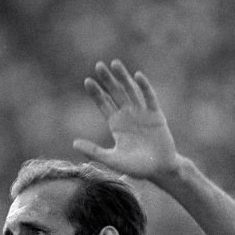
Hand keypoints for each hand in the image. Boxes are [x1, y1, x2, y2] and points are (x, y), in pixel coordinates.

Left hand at [73, 60, 179, 180]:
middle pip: (116, 93)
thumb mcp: (113, 160)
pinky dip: (144, 87)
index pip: (104, 104)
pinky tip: (137, 76)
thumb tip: (74, 143)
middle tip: (99, 65)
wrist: (160, 170)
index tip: (88, 81)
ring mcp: (142, 113)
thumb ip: (94, 152)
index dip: (96, 92)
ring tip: (115, 63)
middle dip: (108, 79)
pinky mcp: (156, 115)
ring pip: (131, 91)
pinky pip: (150, 98)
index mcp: (117, 124)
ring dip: (124, 77)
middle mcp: (128, 115)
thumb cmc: (137, 167)